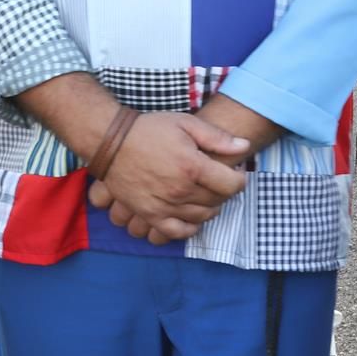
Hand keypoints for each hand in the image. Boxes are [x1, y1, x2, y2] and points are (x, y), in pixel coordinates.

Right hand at [87, 113, 249, 243]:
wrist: (112, 142)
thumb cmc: (149, 129)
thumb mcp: (186, 123)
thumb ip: (217, 137)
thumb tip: (245, 146)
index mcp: (192, 166)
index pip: (231, 185)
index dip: (239, 179)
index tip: (236, 173)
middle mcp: (180, 190)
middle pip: (217, 201)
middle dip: (224, 191)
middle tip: (220, 180)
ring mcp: (164, 206)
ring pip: (201, 217)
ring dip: (210, 208)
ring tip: (206, 194)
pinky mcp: (150, 214)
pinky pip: (177, 232)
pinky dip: (189, 227)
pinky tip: (191, 215)